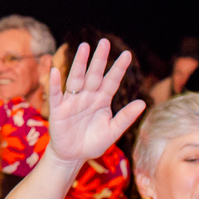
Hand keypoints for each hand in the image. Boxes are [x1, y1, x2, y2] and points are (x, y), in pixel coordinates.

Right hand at [44, 40, 144, 167]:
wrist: (73, 156)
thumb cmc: (93, 142)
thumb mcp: (112, 131)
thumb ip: (126, 117)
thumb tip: (143, 103)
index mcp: (102, 100)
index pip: (112, 81)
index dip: (119, 68)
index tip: (127, 54)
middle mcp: (88, 96)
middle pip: (94, 74)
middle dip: (99, 59)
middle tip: (104, 42)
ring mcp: (72, 101)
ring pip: (76, 78)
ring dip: (79, 63)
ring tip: (84, 47)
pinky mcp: (58, 109)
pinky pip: (56, 94)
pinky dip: (55, 83)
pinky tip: (55, 71)